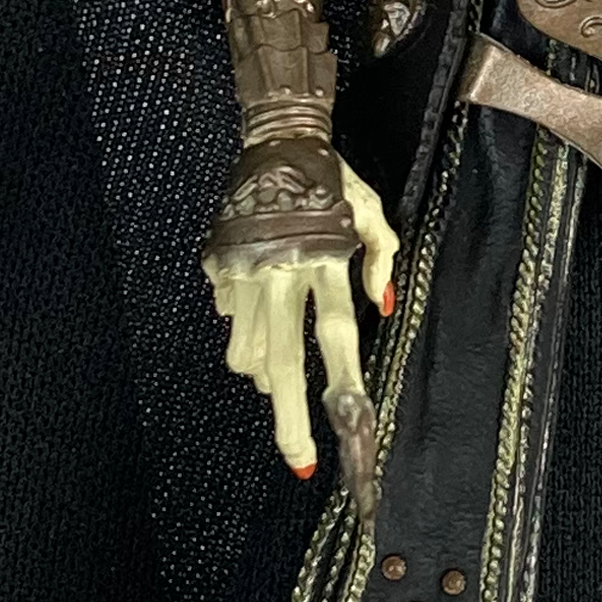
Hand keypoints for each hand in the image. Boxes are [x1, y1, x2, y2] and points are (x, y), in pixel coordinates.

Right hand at [204, 158, 402, 484]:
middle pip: (285, 362)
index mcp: (324, 259)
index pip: (336, 336)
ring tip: (281, 373)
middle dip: (292, 419)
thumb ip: (382, 258)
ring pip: (248, 353)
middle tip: (302, 462)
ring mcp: (245, 273)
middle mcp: (282, 272)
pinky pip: (230, 323)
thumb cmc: (332, 179)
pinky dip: (246, 337)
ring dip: (267, 376)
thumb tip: (383, 305)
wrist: (273, 139)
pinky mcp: (219, 268)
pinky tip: (262, 315)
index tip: (351, 426)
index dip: (342, 386)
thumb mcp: (372, 211)